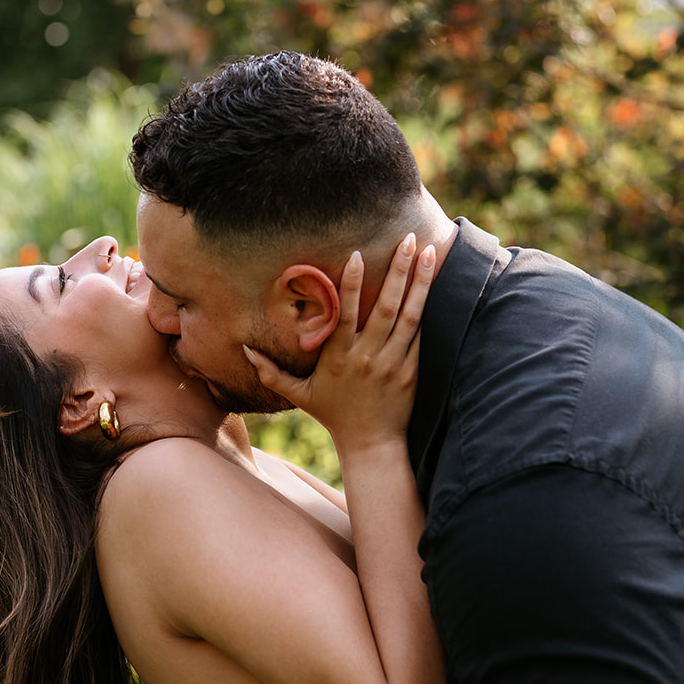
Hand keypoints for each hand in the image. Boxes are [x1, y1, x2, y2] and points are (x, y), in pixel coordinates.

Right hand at [244, 234, 434, 450]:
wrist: (370, 444)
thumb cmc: (333, 415)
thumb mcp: (299, 394)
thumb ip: (271, 372)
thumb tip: (245, 350)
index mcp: (339, 357)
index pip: (345, 314)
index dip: (351, 285)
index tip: (357, 255)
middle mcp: (367, 357)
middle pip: (386, 307)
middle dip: (398, 270)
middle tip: (408, 238)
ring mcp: (393, 364)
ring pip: (410, 316)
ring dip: (421, 282)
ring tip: (429, 251)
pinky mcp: (412, 371)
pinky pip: (423, 336)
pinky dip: (430, 310)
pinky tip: (439, 284)